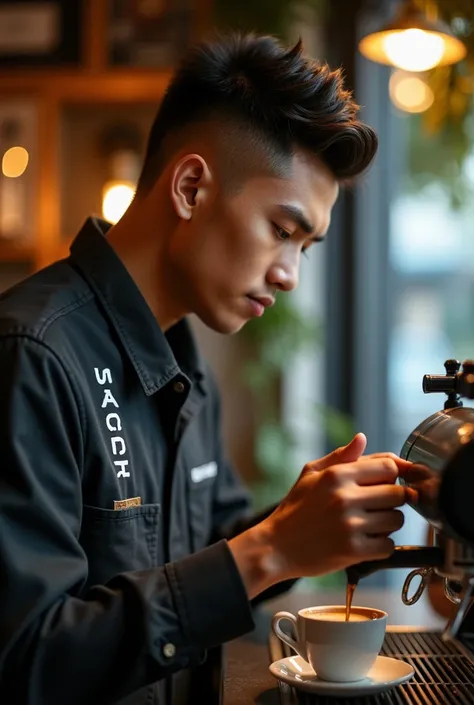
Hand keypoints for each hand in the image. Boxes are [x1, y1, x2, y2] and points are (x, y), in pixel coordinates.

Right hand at [229, 433, 413, 598]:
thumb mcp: (310, 474)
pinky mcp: (353, 550)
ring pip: (396, 520)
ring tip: (370, 524)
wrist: (275, 547)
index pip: (388, 466)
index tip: (387, 483)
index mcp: (336, 475)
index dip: (393, 475)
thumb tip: (362, 438)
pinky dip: (381, 546)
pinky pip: (388, 545)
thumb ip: (340, 456)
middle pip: (398, 493)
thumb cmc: (295, 508)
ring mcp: (350, 525)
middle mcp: (344, 497)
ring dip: (388, 524)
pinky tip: (365, 542)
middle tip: (378, 506)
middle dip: (394, 500)